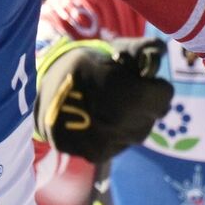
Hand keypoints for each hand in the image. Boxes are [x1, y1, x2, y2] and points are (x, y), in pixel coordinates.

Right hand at [33, 36, 172, 163]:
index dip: (156, 86)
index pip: (163, 96)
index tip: (144, 80)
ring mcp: (103, 142)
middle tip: (127, 91)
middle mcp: (112, 122)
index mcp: (116, 90)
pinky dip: (119, 132)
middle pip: (152, 116)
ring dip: (134, 119)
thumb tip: (162, 50)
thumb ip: (140, 49)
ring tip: (112, 105)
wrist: (40, 96)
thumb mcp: (110, 49)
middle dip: (146, 103)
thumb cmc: (82, 66)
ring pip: (139, 132)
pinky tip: (102, 119)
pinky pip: (123, 144)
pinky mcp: (95, 156)